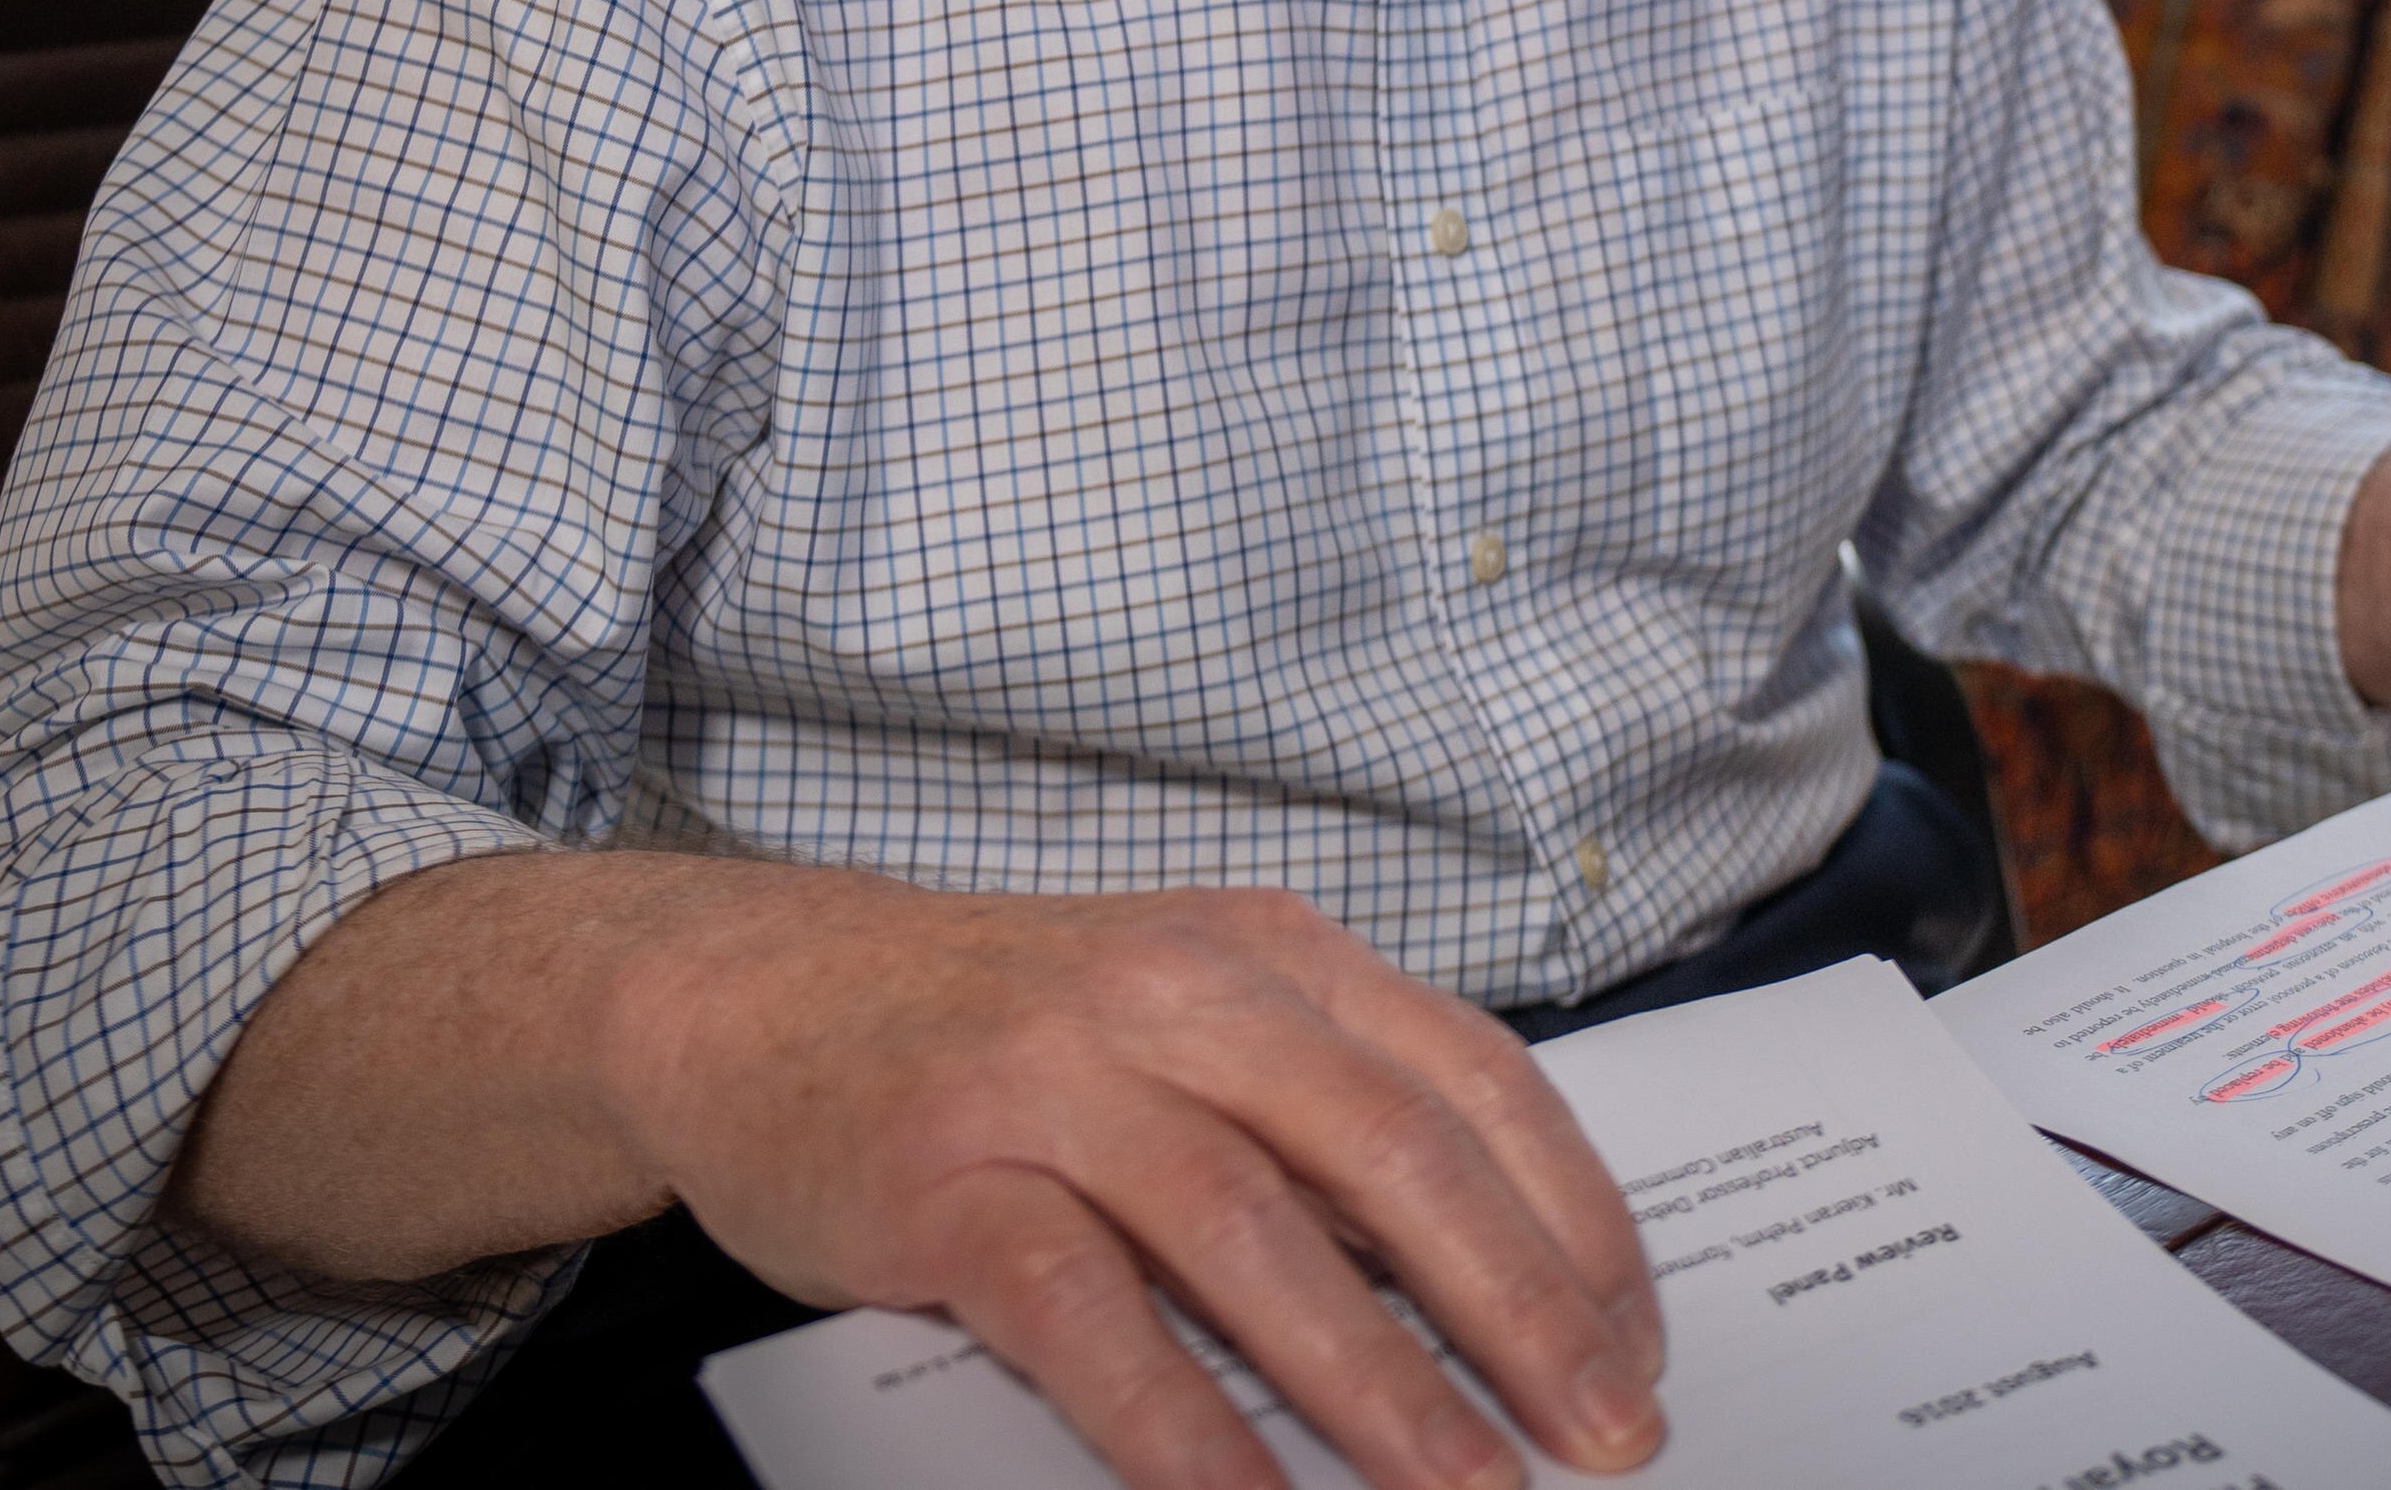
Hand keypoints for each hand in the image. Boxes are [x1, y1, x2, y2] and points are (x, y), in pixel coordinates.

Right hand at [613, 873, 1663, 1489]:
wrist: (749, 992)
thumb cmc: (1003, 1033)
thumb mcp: (1187, 1019)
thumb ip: (1321, 1116)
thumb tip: (1493, 1285)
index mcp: (1275, 955)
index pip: (1475, 1082)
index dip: (1575, 1219)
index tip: (1641, 1342)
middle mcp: (1184, 994)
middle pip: (1396, 1155)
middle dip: (1522, 1310)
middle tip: (1607, 1434)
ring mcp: (1061, 1079)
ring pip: (1256, 1234)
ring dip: (1379, 1381)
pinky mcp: (948, 1178)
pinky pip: (1088, 1316)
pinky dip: (1182, 1423)